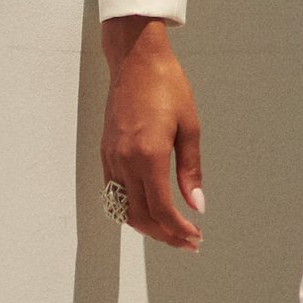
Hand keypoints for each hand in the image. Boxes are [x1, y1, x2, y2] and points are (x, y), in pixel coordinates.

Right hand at [99, 16, 204, 250]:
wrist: (136, 60)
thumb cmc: (168, 87)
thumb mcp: (190, 127)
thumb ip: (191, 170)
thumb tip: (196, 205)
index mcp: (149, 155)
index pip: (162, 210)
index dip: (179, 230)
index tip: (195, 237)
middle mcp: (126, 160)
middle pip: (141, 216)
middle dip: (165, 235)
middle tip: (188, 242)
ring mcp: (112, 157)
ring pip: (124, 208)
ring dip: (147, 226)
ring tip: (171, 230)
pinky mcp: (105, 151)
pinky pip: (114, 192)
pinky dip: (131, 208)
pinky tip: (149, 208)